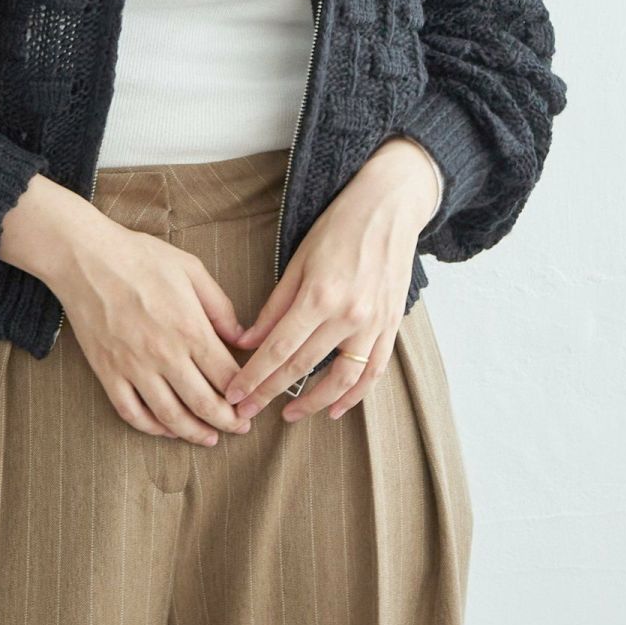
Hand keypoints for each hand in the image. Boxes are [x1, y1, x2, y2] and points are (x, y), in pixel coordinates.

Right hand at [32, 210, 253, 446]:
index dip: (244, 396)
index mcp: (190, 328)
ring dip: (193, 433)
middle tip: (240, 429)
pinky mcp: (107, 372)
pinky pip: (130, 412)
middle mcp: (164, 354)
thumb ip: (220, 306)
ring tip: (209, 438)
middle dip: (227, 422)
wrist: (85, 258)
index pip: (226, 377)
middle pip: (203, 403)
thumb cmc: (140, 257)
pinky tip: (166, 429)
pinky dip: (151, 428)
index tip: (252, 403)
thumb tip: (241, 337)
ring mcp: (133, 366)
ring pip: (169, 415)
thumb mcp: (192, 269)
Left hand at [222, 137, 439, 421]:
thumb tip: (245, 342)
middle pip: (303, 367)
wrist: (389, 209)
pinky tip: (336, 409)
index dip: (254, 377)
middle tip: (245, 414)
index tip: (234, 395)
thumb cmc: (339, 228)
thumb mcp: (298, 261)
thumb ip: (274, 306)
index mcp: (319, 296)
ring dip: (314, 403)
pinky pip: (373, 372)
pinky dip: (355, 396)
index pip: (278, 349)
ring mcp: (374, 324)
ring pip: (342, 380)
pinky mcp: (391, 327)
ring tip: (289, 415)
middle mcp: (349, 315)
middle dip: (270, 394)